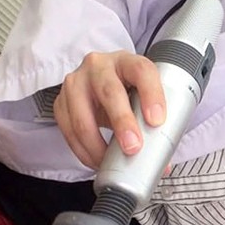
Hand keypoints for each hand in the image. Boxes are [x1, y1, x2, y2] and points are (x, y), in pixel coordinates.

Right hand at [54, 50, 166, 168]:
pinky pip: (69, 130)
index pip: (141, 71)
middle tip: (133, 148)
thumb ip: (153, 122)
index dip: (151, 95)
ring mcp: (76, 83)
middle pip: (110, 92)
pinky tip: (96, 161)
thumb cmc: (125, 93)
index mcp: (125, 61)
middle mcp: (98, 66)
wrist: (99, 86)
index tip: (157, 121)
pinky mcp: (61, 102)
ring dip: (97, 145)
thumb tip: (163, 163)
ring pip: (83, 117)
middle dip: (122, 123)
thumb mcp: (141, 97)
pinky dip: (83, 151)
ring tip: (110, 163)